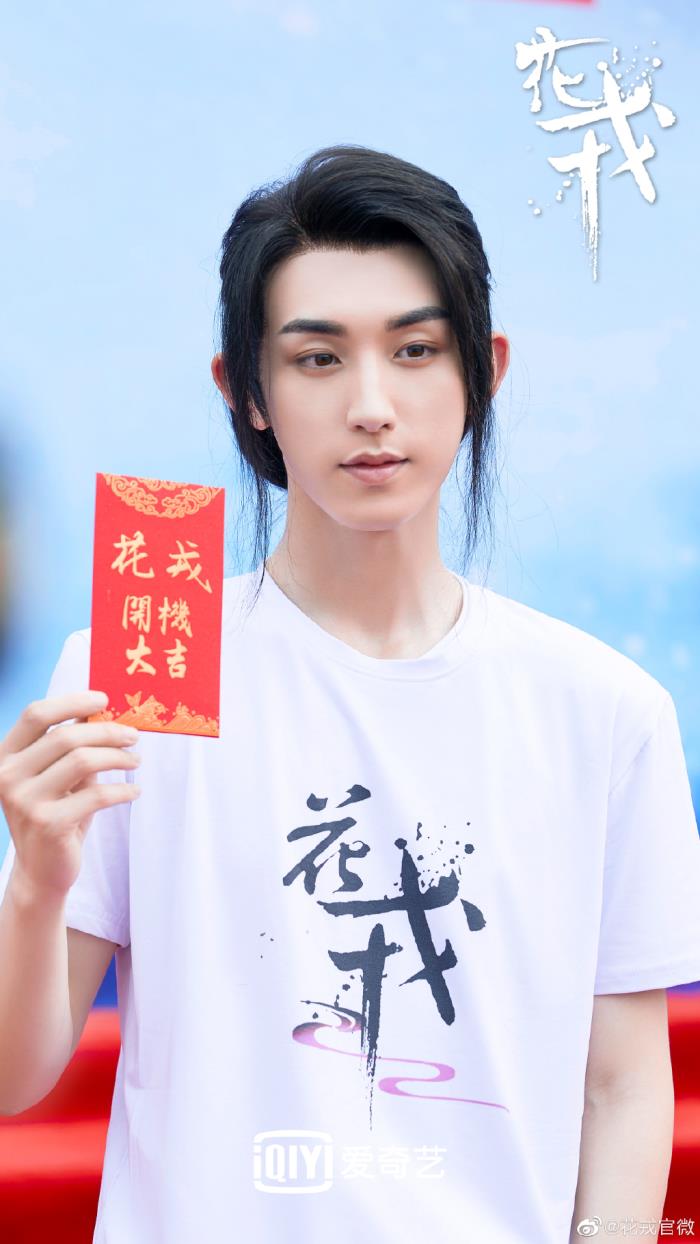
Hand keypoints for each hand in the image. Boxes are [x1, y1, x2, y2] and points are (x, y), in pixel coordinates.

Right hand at [0, 691, 140, 900]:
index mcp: (6, 757)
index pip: (36, 714)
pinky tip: (134, 791)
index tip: (104, 699)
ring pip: (83, 760)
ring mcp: (25, 801)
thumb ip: (71, 746)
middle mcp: (8, 776)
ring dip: (118, 757)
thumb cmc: (56, 814)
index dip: (72, 701)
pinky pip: (96, 795)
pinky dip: (123, 789)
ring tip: (135, 761)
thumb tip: (102, 712)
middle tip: (133, 736)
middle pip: (66, 736)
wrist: (42, 871)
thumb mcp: (59, 776)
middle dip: (107, 731)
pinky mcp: (48, 824)